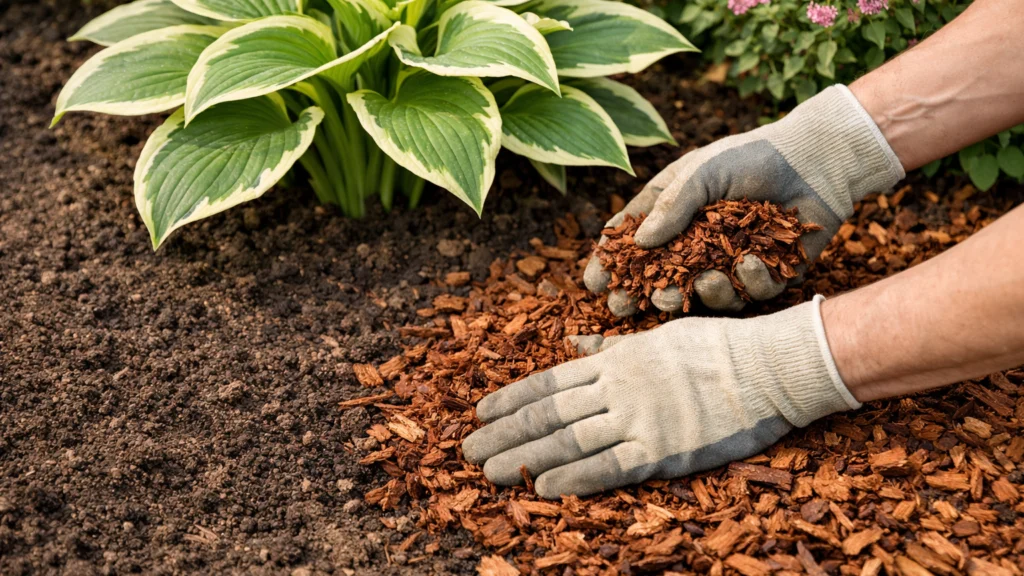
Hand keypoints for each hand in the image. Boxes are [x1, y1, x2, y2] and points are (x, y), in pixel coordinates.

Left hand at [462, 297, 859, 498]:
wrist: (769, 367)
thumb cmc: (716, 348)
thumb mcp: (656, 336)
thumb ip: (610, 348)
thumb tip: (571, 346)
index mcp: (617, 359)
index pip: (550, 381)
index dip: (511, 399)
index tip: (480, 412)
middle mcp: (619, 388)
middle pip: (548, 413)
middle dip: (504, 433)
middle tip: (468, 451)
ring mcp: (639, 419)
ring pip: (568, 440)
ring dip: (523, 458)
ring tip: (489, 472)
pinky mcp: (663, 450)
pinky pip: (608, 467)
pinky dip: (572, 478)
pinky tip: (540, 487)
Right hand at [585, 85, 904, 316]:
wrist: (814, 158)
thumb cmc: (751, 156)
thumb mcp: (702, 172)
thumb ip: (671, 206)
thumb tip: (640, 243)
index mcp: (673, 217)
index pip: (632, 247)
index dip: (611, 266)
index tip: (593, 284)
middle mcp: (698, 246)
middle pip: (663, 283)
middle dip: (644, 297)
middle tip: (629, 306)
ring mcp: (732, 264)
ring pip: (707, 297)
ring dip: (701, 294)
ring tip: (705, 281)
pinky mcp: (769, 275)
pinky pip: (753, 294)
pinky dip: (750, 280)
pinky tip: (752, 259)